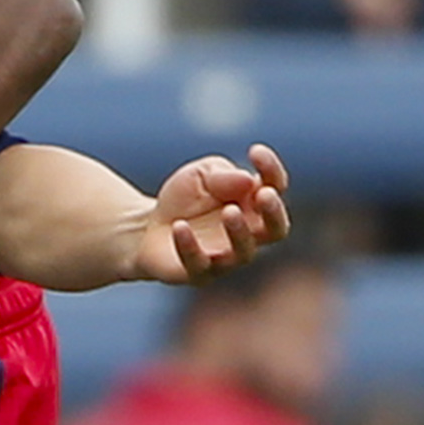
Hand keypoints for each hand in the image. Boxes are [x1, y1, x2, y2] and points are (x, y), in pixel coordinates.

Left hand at [133, 143, 290, 284]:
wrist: (147, 228)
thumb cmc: (183, 199)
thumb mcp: (199, 176)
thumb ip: (222, 176)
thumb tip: (248, 181)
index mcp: (253, 203)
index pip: (275, 187)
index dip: (271, 170)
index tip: (255, 151)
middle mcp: (248, 234)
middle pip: (276, 229)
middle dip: (274, 212)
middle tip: (264, 194)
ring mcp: (226, 257)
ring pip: (244, 252)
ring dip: (239, 232)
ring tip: (229, 211)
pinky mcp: (198, 273)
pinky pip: (200, 264)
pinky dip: (190, 246)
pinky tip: (179, 226)